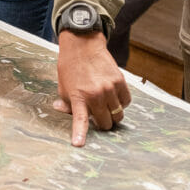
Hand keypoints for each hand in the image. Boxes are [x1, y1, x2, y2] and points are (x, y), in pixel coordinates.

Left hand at [53, 31, 130, 146]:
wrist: (83, 45)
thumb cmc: (71, 67)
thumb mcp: (63, 87)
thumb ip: (66, 104)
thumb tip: (63, 112)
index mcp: (79, 97)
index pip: (80, 121)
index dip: (80, 134)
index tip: (78, 145)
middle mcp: (96, 94)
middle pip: (107, 123)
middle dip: (103, 123)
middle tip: (97, 115)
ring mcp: (109, 88)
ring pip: (118, 115)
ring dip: (113, 114)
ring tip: (106, 105)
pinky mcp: (120, 81)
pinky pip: (126, 102)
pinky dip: (121, 103)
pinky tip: (113, 96)